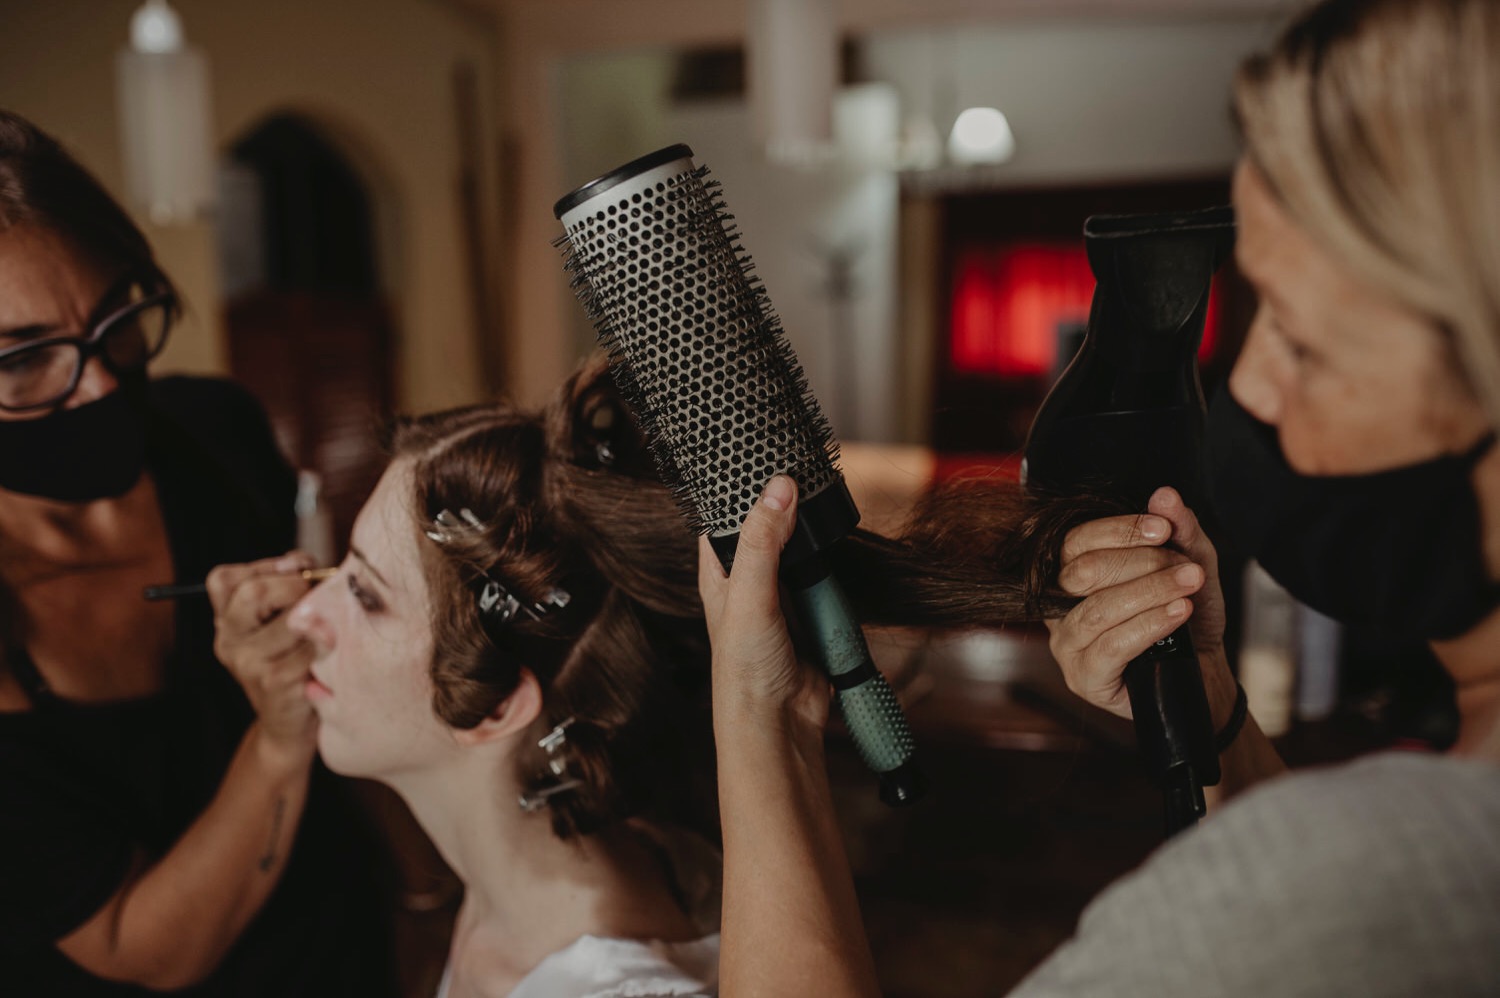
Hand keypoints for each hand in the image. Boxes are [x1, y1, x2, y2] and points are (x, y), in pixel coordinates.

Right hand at [207, 552, 319, 761]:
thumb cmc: (298, 660)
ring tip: (329, 626)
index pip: (224, 579)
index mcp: (227, 619)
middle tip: (315, 596)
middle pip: (252, 592)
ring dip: (316, 617)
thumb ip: (293, 585)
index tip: (297, 569)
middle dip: (294, 585)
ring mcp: (246, 663)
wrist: (291, 725)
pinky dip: (325, 645)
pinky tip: (331, 651)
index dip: (266, 566)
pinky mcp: (272, 683)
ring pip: (288, 621)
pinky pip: (307, 651)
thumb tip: (309, 566)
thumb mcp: (285, 619)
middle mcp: (229, 639)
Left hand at [697, 476, 829, 734]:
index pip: (726, 516)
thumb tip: (779, 489)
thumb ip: (763, 541)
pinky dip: (838, 570)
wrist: (781, 722)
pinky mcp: (814, 612)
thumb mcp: (749, 595)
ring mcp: (785, 596)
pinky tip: (844, 555)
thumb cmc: (744, 669)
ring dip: (819, 543)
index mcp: (722, 571)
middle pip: (775, 528)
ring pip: (806, 552)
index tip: (765, 458)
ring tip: (827, 510)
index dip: (741, 488)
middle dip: (792, 509)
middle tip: (809, 477)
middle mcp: (752, 580)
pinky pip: (830, 580)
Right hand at [1045, 487, 1236, 725]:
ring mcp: (1067, 645)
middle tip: (1186, 568)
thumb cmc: (1187, 619)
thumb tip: (1164, 495)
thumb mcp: (1191, 565)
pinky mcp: (1085, 677)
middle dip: (1142, 563)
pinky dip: (1149, 624)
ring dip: (1151, 591)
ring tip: (1190, 585)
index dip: (1119, 531)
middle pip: (1083, 572)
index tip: (1163, 529)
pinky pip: (1112, 645)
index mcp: (1073, 575)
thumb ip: (1179, 530)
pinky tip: (1178, 613)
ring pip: (1100, 608)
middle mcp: (1059, 608)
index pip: (1077, 542)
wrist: (1202, 671)